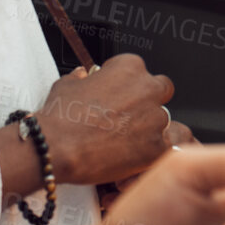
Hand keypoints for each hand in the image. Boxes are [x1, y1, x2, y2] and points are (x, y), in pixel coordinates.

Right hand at [36, 55, 173, 185]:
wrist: (57, 147)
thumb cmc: (60, 115)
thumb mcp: (67, 84)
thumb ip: (82, 77)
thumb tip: (84, 75)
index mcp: (129, 67)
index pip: (139, 70)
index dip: (127, 84)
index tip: (117, 95)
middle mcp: (147, 88)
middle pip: (161, 91)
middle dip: (149, 101)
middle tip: (128, 117)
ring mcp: (155, 118)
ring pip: (165, 121)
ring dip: (151, 129)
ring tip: (128, 142)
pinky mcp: (157, 147)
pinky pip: (167, 147)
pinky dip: (154, 152)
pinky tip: (137, 157)